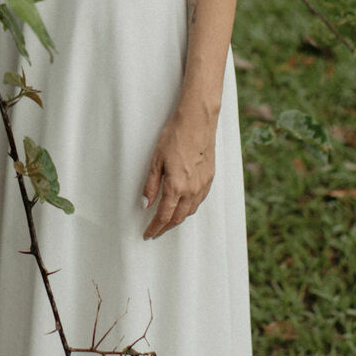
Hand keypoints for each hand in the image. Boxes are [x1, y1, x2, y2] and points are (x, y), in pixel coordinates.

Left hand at [141, 108, 216, 239]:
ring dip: (178, 219)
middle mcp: (192, 190)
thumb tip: (145, 204)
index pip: (164, 216)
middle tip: (156, 230)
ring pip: (190, 211)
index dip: (155, 227)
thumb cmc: (175, 137)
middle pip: (178, 218)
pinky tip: (184, 205)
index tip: (148, 234)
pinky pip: (199, 200)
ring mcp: (203, 185)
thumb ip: (151, 185)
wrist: (197, 122)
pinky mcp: (210, 178)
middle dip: (166, 227)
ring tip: (168, 221)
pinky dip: (189, 208)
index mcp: (176, 186)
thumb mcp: (156, 161)